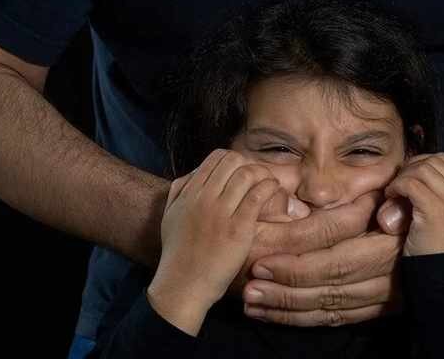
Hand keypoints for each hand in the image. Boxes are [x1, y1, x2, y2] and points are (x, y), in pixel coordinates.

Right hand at [147, 149, 279, 333]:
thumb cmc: (178, 253)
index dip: (234, 160)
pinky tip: (273, 192)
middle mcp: (203, 198)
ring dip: (263, 175)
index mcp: (189, 193)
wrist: (183, 285)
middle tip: (259, 177)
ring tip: (270, 184)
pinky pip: (258, 196)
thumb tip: (195, 172)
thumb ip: (179, 191)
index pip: (216, 157)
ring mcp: (221, 213)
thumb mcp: (169, 216)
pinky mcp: (238, 229)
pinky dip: (269, 188)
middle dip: (250, 165)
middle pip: (234, 161)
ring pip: (247, 175)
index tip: (242, 172)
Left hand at [242, 191, 405, 325]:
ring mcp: (382, 299)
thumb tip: (381, 214)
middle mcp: (386, 279)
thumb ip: (390, 203)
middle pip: (327, 290)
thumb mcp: (406, 199)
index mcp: (388, 248)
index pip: (335, 261)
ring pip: (329, 309)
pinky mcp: (377, 311)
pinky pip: (337, 320)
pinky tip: (277, 316)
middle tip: (249, 290)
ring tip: (253, 305)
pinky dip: (305, 320)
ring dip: (288, 310)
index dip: (297, 265)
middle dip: (284, 292)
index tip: (262, 262)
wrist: (440, 246)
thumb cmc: (413, 210)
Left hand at [378, 153, 443, 255]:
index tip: (407, 179)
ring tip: (393, 192)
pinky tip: (391, 197)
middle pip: (432, 161)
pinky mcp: (435, 210)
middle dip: (410, 168)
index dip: (420, 165)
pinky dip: (396, 187)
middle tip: (397, 185)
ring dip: (401, 177)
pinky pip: (410, 184)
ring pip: (420, 170)